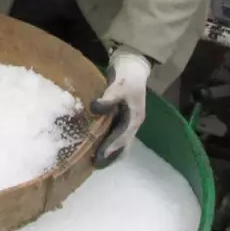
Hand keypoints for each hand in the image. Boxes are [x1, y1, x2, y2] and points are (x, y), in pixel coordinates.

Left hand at [89, 48, 151, 167]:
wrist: (133, 66)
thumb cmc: (127, 77)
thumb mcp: (118, 86)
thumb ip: (108, 98)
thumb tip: (94, 108)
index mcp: (135, 118)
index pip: (122, 137)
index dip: (111, 147)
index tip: (98, 156)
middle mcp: (133, 123)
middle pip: (124, 145)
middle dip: (111, 155)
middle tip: (95, 164)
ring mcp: (129, 121)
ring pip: (121, 142)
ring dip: (110, 151)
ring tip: (95, 159)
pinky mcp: (123, 117)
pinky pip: (116, 134)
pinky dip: (108, 141)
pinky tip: (97, 142)